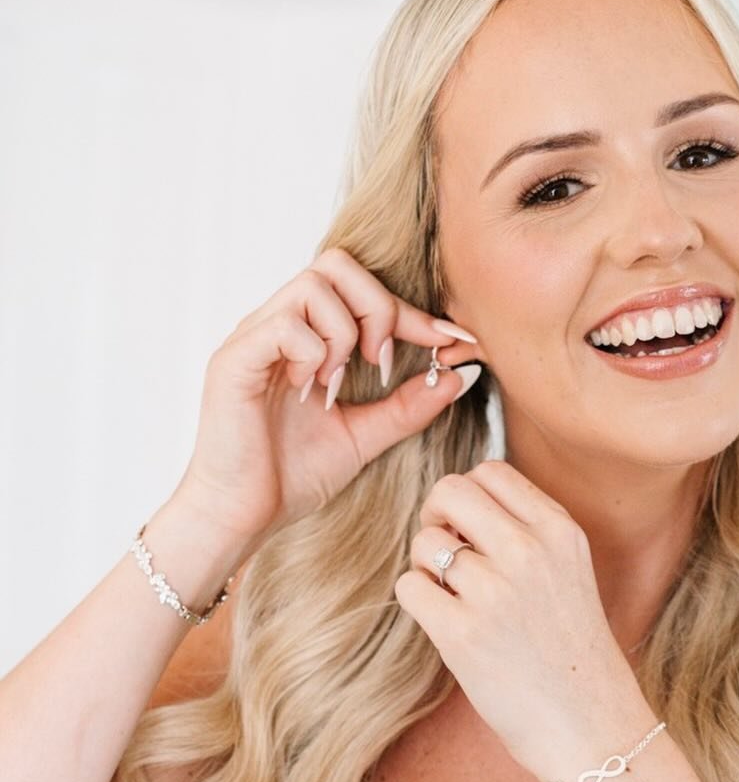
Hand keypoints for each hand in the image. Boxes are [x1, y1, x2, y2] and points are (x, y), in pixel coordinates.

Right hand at [177, 246, 480, 550]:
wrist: (243, 516)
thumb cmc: (292, 476)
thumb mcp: (365, 435)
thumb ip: (408, 405)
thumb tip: (461, 375)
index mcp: (306, 337)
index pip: (362, 291)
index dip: (412, 311)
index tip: (452, 340)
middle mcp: (277, 326)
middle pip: (337, 265)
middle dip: (377, 309)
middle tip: (381, 364)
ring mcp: (253, 338)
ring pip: (313, 285)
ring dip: (343, 334)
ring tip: (337, 383)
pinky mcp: (234, 360)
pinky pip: (284, 324)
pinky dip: (312, 353)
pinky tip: (308, 391)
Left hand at [393, 460, 648, 780]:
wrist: (590, 725)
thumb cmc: (571, 650)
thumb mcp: (570, 571)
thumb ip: (527, 530)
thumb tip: (455, 502)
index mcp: (560, 530)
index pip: (489, 471)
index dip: (467, 496)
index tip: (471, 530)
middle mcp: (529, 551)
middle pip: (449, 491)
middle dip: (436, 517)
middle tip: (447, 555)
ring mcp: (495, 592)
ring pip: (424, 542)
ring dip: (426, 567)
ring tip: (453, 598)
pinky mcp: (462, 634)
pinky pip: (409, 586)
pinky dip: (418, 601)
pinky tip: (446, 622)